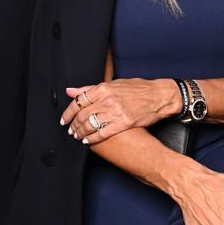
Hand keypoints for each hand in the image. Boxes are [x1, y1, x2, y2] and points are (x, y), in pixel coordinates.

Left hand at [61, 78, 182, 142]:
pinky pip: (103, 133)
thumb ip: (90, 89)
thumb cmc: (138, 89)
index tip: (64, 120)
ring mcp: (116, 112)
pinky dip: (93, 138)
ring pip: (90, 125)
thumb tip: (70, 91)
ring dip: (81, 133)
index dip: (68, 113)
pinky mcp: (124, 123)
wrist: (159, 96)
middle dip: (73, 125)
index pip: (78, 101)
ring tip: (78, 136)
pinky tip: (88, 140)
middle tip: (70, 130)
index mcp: (103, 88)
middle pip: (82, 115)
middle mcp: (107, 99)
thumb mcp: (113, 84)